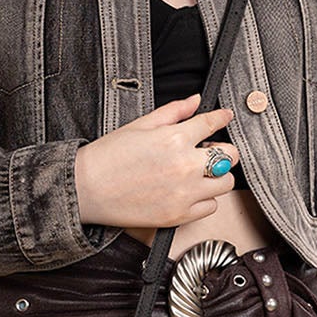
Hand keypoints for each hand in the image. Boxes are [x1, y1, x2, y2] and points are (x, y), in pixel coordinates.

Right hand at [74, 93, 239, 230]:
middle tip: (208, 150)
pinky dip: (204, 199)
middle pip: (230, 156)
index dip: (222, 117)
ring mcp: (184, 193)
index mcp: (175, 139)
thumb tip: (195, 101)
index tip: (225, 116)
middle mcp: (185, 166)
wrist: (86, 189)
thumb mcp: (140, 125)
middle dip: (223, 150)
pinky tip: (188, 191)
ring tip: (198, 173)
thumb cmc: (107, 157)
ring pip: (226, 183)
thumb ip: (173, 112)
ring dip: (216, 176)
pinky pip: (211, 207)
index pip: (213, 123)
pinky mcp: (179, 215)